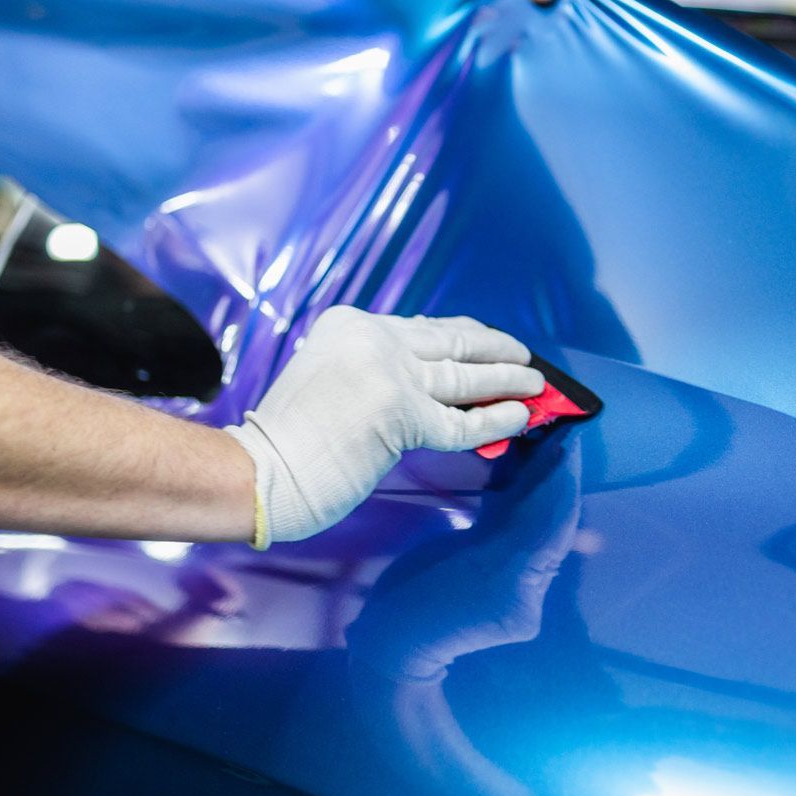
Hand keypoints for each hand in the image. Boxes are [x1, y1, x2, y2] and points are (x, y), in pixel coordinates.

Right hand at [226, 307, 543, 545]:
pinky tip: (522, 417)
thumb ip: (377, 372)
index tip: (489, 342)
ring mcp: (391, 374)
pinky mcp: (403, 414)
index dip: (463, 337)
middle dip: (496, 350)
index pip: (424, 328)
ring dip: (509, 379)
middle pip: (453, 343)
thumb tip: (436, 389)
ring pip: (466, 377)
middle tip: (525, 357)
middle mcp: (374, 339)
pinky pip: (464, 421)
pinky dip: (498, 420)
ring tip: (537, 383)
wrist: (257, 471)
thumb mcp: (328, 377)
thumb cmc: (288, 441)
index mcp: (351, 324)